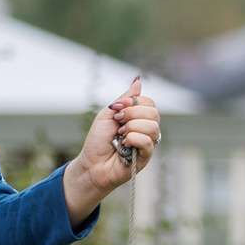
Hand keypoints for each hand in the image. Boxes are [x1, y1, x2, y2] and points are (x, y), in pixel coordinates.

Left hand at [61, 80, 162, 223]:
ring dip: (131, 127)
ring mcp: (148, 143)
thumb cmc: (98, 140)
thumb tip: (138, 80)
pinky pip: (148, 142)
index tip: (116, 109)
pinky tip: (124, 144)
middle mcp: (146, 129)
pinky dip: (133, 139)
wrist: (91, 163)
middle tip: (117, 123)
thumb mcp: (108, 114)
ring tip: (120, 135)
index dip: (133, 103)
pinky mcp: (146, 157)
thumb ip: (125, 99)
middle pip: (153, 112)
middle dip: (132, 114)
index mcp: (139, 118)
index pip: (149, 103)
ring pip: (153, 126)